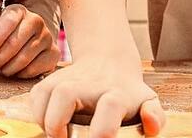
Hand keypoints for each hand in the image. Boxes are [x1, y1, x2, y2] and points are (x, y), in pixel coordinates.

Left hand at [0, 4, 59, 77]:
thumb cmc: (6, 34)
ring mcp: (48, 37)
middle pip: (14, 43)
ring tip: (1, 69)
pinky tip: (15, 72)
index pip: (8, 22)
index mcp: (20, 11)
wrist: (29, 39)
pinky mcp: (54, 53)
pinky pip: (34, 69)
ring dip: (7, 69)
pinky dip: (20, 74)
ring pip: (23, 59)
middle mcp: (37, 21)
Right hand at [30, 57, 165, 137]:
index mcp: (117, 94)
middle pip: (65, 94)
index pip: (109, 106)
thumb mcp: (148, 102)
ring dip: (46, 121)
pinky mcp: (51, 80)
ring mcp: (68, 79)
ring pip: (46, 94)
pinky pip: (36, 97)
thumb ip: (154, 117)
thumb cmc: (128, 94)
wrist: (108, 62)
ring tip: (58, 137)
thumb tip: (151, 126)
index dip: (102, 131)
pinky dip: (38, 115)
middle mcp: (89, 84)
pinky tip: (52, 126)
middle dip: (58, 123)